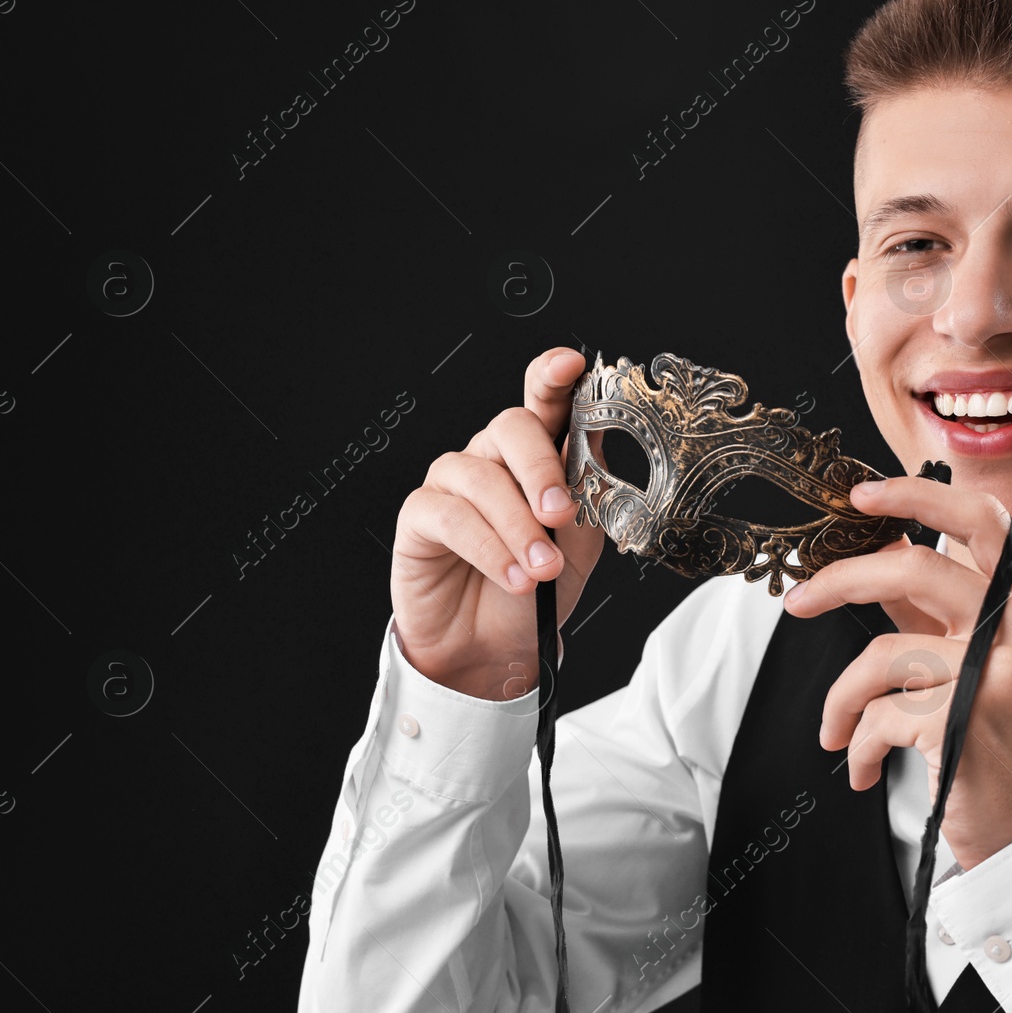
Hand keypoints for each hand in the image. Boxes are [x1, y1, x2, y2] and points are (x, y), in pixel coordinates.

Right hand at [389, 347, 604, 698]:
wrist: (495, 647)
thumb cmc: (540, 588)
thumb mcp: (579, 544)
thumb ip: (586, 495)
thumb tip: (591, 454)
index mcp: (537, 454)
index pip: (545, 400)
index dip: (554, 377)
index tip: (571, 365)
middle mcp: (493, 457)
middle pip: (511, 426)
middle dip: (541, 470)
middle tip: (560, 515)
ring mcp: (453, 482)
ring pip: (482, 478)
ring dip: (517, 528)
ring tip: (541, 572)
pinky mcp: (420, 515)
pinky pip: (450, 516)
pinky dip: (487, 548)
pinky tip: (511, 576)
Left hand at [785, 475, 1011, 868]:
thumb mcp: (995, 667)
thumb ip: (943, 614)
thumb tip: (884, 560)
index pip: (985, 521)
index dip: (916, 497)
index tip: (862, 497)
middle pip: (916, 570)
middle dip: (841, 581)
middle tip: (800, 600)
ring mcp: (1001, 671)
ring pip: (883, 654)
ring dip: (843, 698)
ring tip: (837, 729)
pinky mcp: (966, 720)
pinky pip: (879, 713)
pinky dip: (861, 743)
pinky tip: (866, 767)